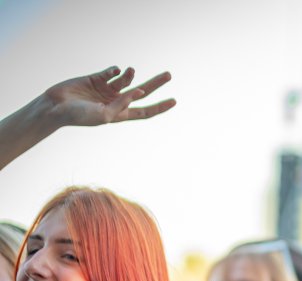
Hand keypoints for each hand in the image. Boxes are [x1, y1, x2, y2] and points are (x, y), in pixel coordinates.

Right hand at [42, 66, 174, 127]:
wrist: (55, 107)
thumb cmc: (79, 116)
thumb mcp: (105, 115)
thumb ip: (123, 105)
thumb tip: (141, 92)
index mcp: (120, 114)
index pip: (145, 111)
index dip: (160, 107)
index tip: (174, 101)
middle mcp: (116, 101)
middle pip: (142, 92)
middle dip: (156, 84)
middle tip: (169, 75)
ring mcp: (106, 89)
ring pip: (126, 79)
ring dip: (131, 75)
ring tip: (131, 71)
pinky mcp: (96, 78)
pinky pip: (111, 72)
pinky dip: (115, 70)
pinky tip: (114, 71)